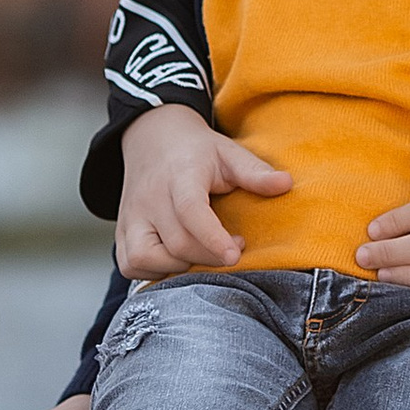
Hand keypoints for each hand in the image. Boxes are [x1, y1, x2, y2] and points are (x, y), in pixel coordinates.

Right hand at [115, 101, 290, 277]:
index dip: (212, 237)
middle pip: (176, 242)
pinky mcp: (122, 230)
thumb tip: (287, 184)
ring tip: (203, 254)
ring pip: (145, 257)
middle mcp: (150, 198)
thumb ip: (255, 171)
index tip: (236, 253)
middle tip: (233, 249)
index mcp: (180, 176)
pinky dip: (152, 271)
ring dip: (179, 266)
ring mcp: (131, 216)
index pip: (190, 210)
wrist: (153, 138)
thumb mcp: (229, 152)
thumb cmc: (197, 151)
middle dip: (209, 256)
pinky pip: (130, 264)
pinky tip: (176, 260)